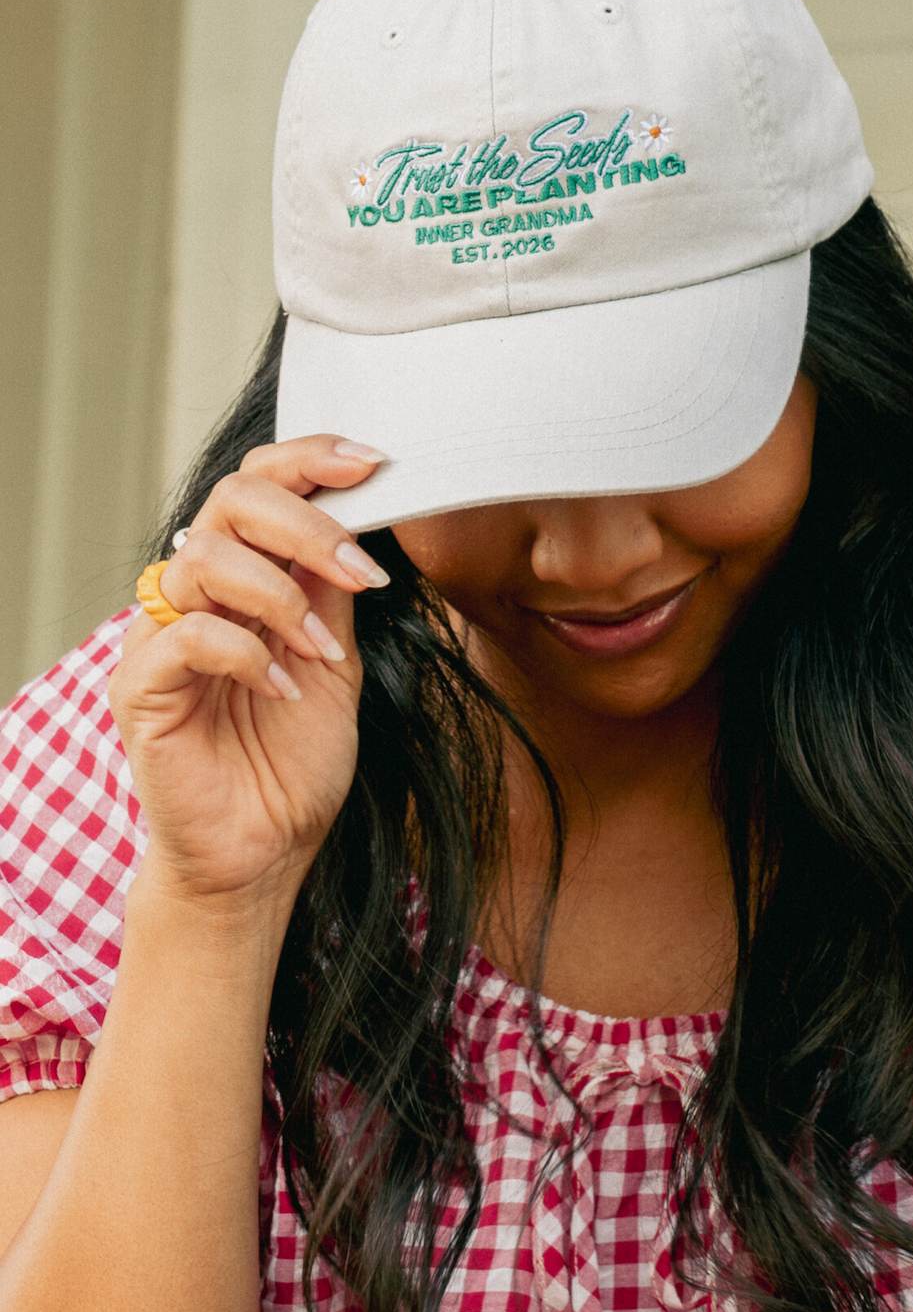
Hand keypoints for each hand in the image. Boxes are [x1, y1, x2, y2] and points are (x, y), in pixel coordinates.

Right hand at [108, 435, 391, 906]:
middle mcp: (195, 594)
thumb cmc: (295, 759)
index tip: (373, 464)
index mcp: (244, 577)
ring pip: (205, 559)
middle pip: (231, 501)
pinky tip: (283, 689)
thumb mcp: (336, 660)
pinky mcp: (140, 686)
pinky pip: (188, 635)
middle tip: (362, 571)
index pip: (259, 485)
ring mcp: (160, 636)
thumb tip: (359, 517)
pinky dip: (249, 653)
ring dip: (282, 598)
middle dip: (307, 524)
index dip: (310, 461)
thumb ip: (333, 592)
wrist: (266, 850)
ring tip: (322, 654)